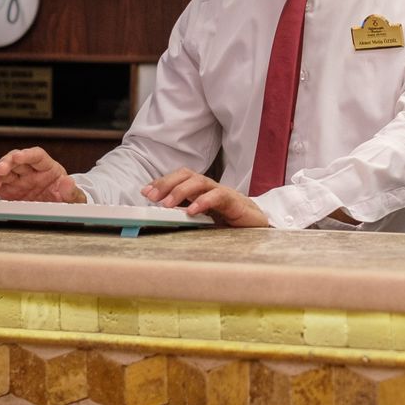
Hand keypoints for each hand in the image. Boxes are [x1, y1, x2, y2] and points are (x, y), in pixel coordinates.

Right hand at [0, 147, 85, 202]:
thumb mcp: (74, 198)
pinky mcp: (7, 190)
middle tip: (0, 170)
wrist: (60, 211)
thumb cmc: (68, 200)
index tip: (19, 157)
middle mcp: (30, 170)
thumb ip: (71, 191)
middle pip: (16, 160)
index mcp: (48, 167)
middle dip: (6, 163)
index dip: (27, 155)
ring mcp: (17, 179)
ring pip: (3, 170)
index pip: (36, 155)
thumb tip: (68, 182)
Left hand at [142, 168, 268, 226]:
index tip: (145, 192)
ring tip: (167, 204)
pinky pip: (219, 196)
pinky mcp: (236, 203)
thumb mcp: (203, 222)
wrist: (259, 229)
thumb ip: (186, 218)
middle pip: (187, 175)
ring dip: (180, 191)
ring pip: (200, 182)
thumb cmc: (230, 225)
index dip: (162, 182)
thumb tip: (161, 220)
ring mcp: (223, 193)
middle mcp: (210, 188)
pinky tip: (192, 211)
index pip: (180, 178)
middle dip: (167, 183)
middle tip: (151, 196)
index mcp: (201, 192)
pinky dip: (204, 201)